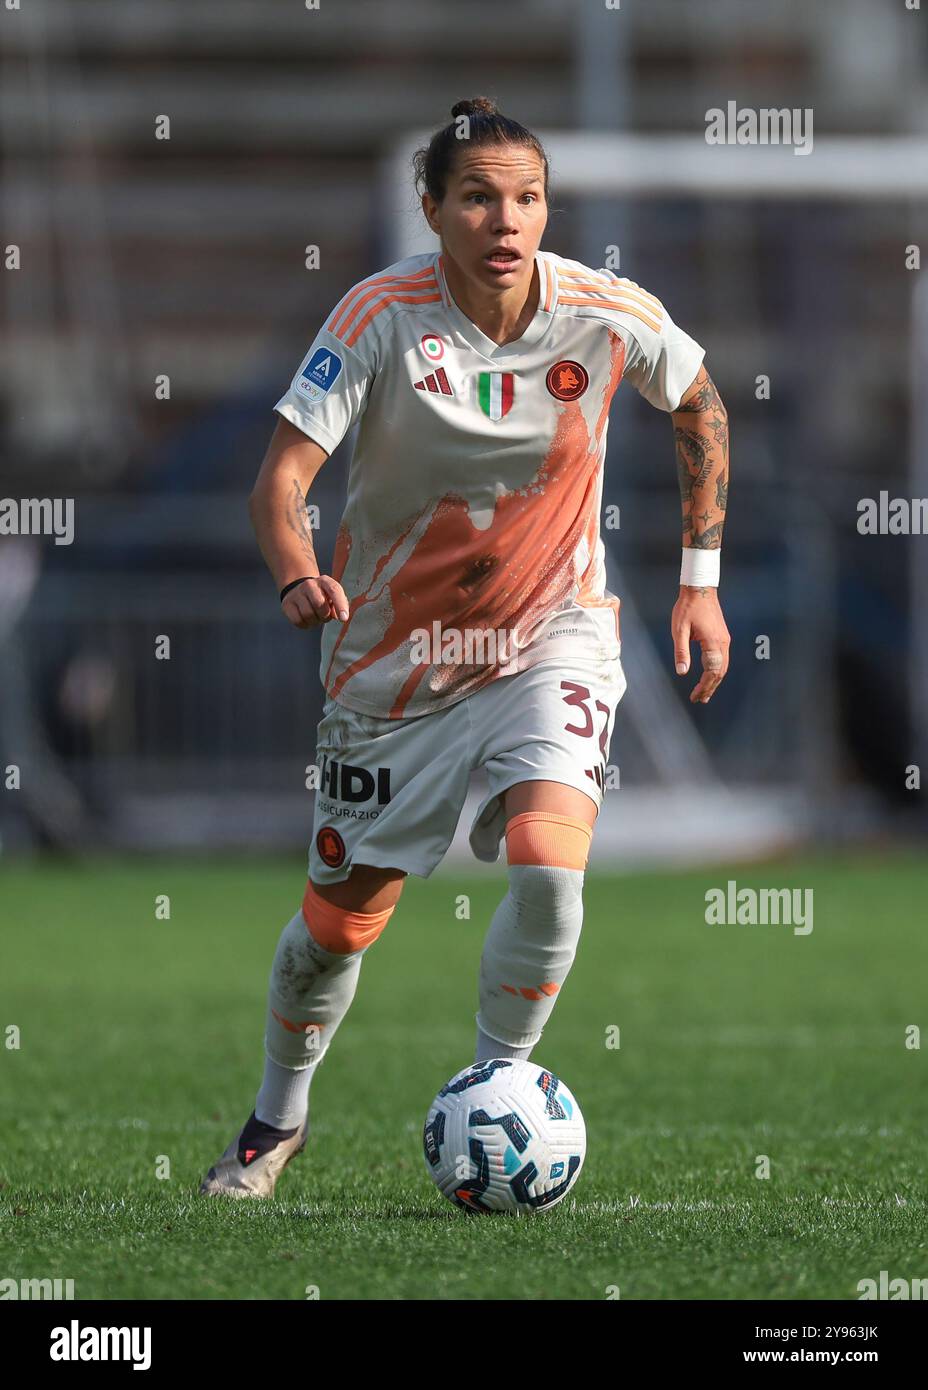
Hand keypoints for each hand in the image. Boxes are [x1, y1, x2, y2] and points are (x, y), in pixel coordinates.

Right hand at [281, 575, 349, 629]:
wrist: (299, 590)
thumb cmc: (322, 596)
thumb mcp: (332, 596)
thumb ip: (340, 604)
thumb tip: (338, 616)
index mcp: (324, 581)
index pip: (334, 590)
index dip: (340, 605)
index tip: (344, 619)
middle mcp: (309, 584)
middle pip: (319, 604)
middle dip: (325, 616)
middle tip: (324, 616)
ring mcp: (296, 593)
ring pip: (308, 614)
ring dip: (315, 621)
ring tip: (315, 617)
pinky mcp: (287, 604)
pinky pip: (298, 621)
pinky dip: (305, 625)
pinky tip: (307, 620)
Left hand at [671, 585, 730, 703]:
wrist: (700, 589)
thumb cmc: (688, 607)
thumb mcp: (679, 630)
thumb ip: (681, 652)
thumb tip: (682, 672)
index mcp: (713, 642)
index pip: (711, 671)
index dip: (704, 686)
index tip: (695, 696)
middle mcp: (722, 642)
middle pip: (720, 672)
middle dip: (710, 687)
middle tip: (700, 700)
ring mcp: (724, 639)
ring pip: (723, 666)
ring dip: (714, 681)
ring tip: (705, 693)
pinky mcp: (722, 636)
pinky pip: (722, 658)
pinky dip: (716, 670)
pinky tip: (710, 675)